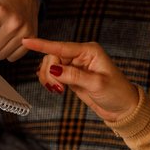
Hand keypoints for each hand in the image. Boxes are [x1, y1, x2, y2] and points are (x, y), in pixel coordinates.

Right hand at [21, 38, 138, 122]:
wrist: (122, 108)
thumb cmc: (116, 93)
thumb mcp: (96, 84)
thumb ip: (74, 75)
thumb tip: (54, 68)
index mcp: (89, 51)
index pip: (62, 47)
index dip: (43, 44)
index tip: (26, 41)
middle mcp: (81, 55)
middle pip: (53, 57)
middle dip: (50, 72)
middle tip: (58, 88)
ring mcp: (75, 65)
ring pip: (50, 66)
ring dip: (49, 78)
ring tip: (58, 90)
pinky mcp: (71, 75)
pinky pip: (53, 74)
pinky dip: (50, 81)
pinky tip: (55, 88)